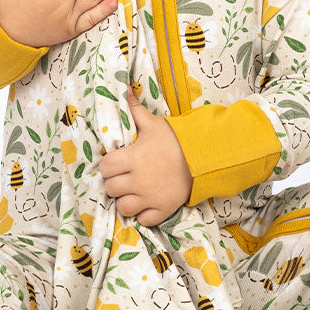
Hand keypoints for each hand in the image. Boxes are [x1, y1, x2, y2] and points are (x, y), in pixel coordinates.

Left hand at [98, 91, 191, 226]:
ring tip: (133, 193)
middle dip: (115, 183)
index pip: (105, 168)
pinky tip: (147, 204)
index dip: (108, 166)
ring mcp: (150, 198)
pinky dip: (143, 214)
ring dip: (126, 201)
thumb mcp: (154, 123)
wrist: (204, 157)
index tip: (116, 163)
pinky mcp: (162, 210)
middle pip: (110, 189)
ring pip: (123, 208)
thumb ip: (135, 110)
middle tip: (125, 177)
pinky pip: (143, 220)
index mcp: (133, 158)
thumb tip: (125, 89)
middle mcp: (138, 180)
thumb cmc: (176, 139)